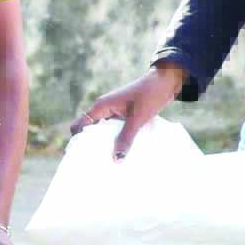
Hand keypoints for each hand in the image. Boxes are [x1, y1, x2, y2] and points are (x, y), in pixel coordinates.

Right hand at [71, 63, 186, 158]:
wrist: (166, 81)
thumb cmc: (150, 95)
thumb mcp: (137, 119)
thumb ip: (126, 138)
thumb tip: (116, 160)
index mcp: (101, 106)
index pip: (79, 125)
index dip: (77, 140)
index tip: (82, 156)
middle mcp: (104, 109)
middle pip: (90, 130)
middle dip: (92, 145)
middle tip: (96, 163)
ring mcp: (114, 111)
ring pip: (103, 131)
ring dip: (106, 143)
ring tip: (109, 160)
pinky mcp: (124, 114)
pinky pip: (115, 129)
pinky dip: (117, 139)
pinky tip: (123, 150)